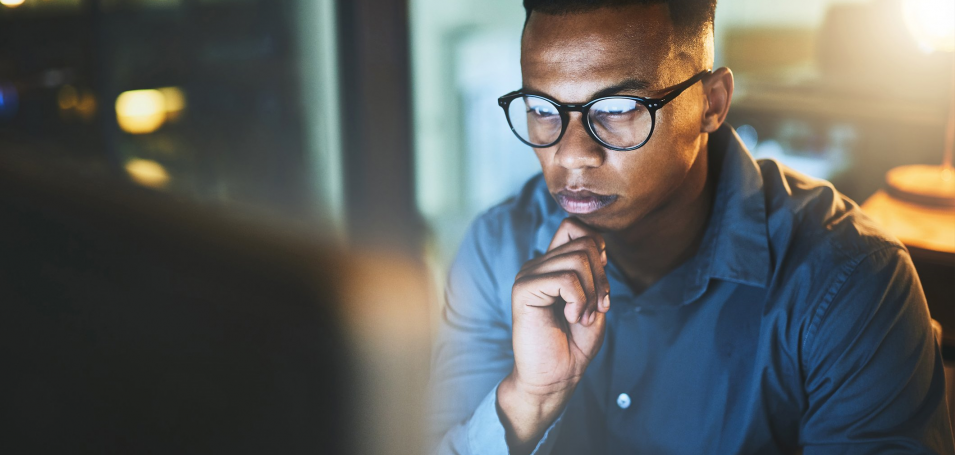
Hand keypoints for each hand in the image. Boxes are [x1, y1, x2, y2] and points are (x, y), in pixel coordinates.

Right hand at [498, 218, 610, 450]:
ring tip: (582, 315)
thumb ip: (594, 270)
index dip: (597, 247)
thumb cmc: (574, 343)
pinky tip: (571, 317)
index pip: (574, 226)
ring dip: (592, 291)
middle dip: (602, 276)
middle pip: (584, 242)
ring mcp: (528, 275)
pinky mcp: (523, 290)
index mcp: (552, 264)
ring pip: (577, 259)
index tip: (600, 282)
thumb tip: (596, 245)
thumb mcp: (595, 300)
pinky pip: (565, 279)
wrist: (555, 377)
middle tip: (598, 307)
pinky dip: (579, 300)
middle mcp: (537, 264)